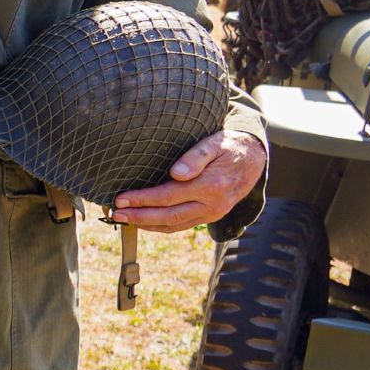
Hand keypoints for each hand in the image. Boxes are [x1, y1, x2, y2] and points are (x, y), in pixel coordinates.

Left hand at [111, 127, 266, 231]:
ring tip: (123, 220)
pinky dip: (161, 226)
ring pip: (175, 225)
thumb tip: (176, 174)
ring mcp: (212, 213)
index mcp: (211, 185)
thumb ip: (196, 157)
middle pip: (169, 216)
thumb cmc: (229, 146)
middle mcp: (212, 204)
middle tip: (115, 214)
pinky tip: (144, 222)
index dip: (143, 199)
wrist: (254, 159)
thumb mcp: (214, 143)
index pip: (169, 196)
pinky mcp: (210, 217)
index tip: (121, 198)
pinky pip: (182, 225)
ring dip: (147, 225)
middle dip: (139, 217)